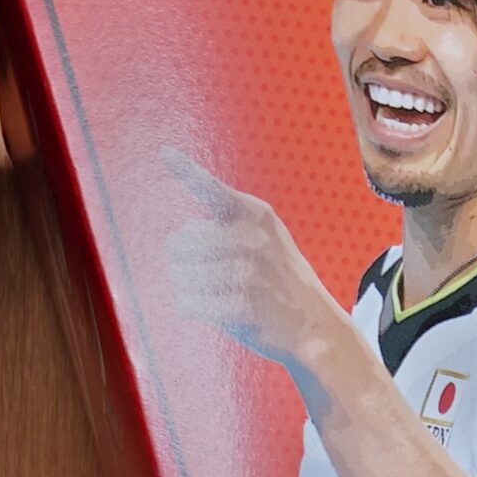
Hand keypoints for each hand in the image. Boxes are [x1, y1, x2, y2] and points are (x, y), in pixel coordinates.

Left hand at [162, 147, 339, 373]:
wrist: (312, 324)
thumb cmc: (278, 278)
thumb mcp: (266, 237)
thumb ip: (226, 227)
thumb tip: (175, 240)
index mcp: (255, 215)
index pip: (213, 190)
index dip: (187, 172)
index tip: (163, 152)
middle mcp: (251, 239)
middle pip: (179, 242)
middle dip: (180, 260)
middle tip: (198, 274)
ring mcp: (247, 274)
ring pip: (179, 276)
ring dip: (184, 287)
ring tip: (208, 293)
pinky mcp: (240, 308)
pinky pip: (187, 304)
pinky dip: (189, 308)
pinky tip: (205, 309)